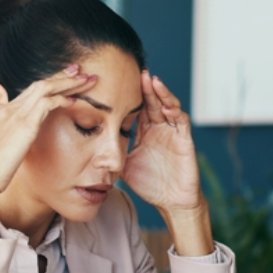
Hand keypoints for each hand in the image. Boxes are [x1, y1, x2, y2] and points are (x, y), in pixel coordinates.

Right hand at [0, 65, 97, 234]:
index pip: (30, 91)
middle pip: (39, 84)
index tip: (65, 80)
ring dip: (68, 83)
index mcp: (4, 113)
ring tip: (86, 80)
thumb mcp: (4, 149)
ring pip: (46, 88)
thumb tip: (22, 144)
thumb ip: (14, 140)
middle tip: (80, 70)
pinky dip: (63, 99)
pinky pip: (48, 103)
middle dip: (62, 76)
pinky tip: (75, 101)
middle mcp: (10, 109)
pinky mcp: (25, 124)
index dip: (49, 84)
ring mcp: (17, 114)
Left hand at [122, 71, 202, 212]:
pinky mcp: (184, 139)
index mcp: (144, 132)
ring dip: (160, 93)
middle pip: (151, 101)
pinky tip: (165, 105)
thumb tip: (88, 150)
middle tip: (135, 71)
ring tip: (151, 80)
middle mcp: (158, 128)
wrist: (172, 202)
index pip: (135, 109)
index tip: (115, 82)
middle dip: (144, 87)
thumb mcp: (125, 167)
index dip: (128, 96)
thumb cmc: (150, 185)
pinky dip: (174, 111)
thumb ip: (111, 155)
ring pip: (167, 105)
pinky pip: (180, 121)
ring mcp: (172, 132)